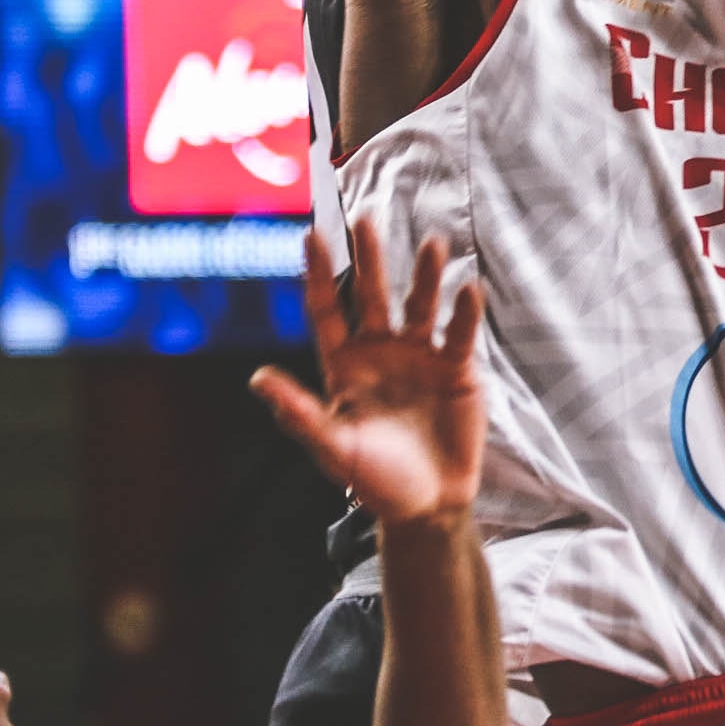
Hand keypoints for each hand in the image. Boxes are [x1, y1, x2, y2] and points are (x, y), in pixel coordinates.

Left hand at [251, 219, 484, 524]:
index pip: (329, 310)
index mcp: (345, 365)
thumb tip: (257, 377)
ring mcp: (420, 357)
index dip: (320, 274)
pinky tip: (467, 288)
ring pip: (420, 305)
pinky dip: (464, 312)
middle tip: (365, 220)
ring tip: (432, 243)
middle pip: (373, 295)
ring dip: (425, 275)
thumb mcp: (332, 447)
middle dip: (370, 258)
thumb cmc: (374, 480)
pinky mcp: (455, 369)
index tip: (312, 235)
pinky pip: (459, 334)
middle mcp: (381, 352)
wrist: (427, 505)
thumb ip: (298, 412)